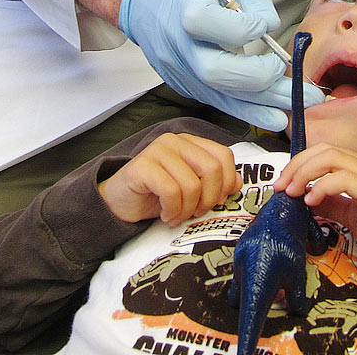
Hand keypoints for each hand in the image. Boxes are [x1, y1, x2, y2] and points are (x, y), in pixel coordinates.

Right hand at [98, 132, 242, 225]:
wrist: (119, 202)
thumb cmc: (156, 195)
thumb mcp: (190, 190)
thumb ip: (213, 182)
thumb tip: (237, 182)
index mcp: (191, 143)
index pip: (224, 156)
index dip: (225, 184)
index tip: (213, 202)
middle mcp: (176, 141)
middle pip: (212, 169)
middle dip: (207, 199)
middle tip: (194, 212)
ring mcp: (158, 150)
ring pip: (191, 185)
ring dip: (186, 210)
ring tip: (175, 216)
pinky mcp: (142, 165)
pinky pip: (170, 192)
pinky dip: (172, 210)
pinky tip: (165, 214)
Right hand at [119, 0, 323, 130]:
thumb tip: (270, 27)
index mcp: (184, 5)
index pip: (208, 23)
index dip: (243, 28)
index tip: (263, 25)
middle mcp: (177, 43)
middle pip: (214, 71)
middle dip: (258, 77)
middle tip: (286, 70)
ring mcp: (178, 69)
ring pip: (220, 95)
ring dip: (263, 103)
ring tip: (298, 104)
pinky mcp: (184, 85)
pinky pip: (219, 102)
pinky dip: (248, 111)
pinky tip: (275, 116)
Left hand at [273, 144, 356, 323]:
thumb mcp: (352, 216)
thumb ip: (332, 204)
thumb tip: (305, 197)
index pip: (325, 152)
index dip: (300, 163)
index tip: (283, 182)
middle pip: (325, 150)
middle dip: (298, 165)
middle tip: (281, 185)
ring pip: (333, 158)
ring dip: (305, 173)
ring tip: (291, 192)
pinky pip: (345, 179)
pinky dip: (323, 186)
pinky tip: (312, 201)